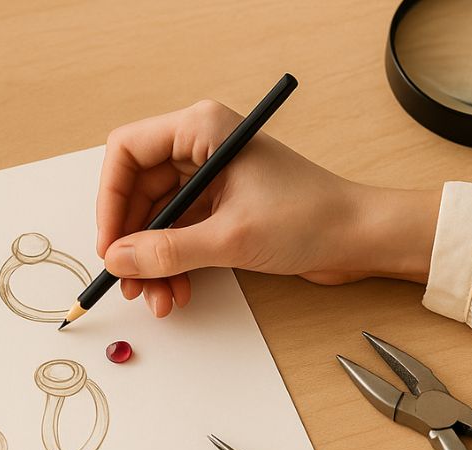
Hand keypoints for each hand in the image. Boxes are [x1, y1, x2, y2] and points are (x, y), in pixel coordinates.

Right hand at [97, 100, 440, 315]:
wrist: (361, 238)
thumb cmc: (311, 218)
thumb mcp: (229, 238)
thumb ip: (167, 251)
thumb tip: (119, 259)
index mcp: (202, 130)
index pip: (126, 152)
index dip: (110, 200)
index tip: (110, 244)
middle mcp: (201, 148)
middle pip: (136, 192)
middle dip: (131, 242)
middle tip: (129, 281)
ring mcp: (210, 179)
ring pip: (155, 220)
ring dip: (151, 261)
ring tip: (158, 298)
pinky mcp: (220, 207)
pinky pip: (177, 234)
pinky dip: (171, 264)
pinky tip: (177, 291)